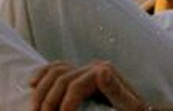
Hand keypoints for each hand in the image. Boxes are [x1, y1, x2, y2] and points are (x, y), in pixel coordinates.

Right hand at [30, 60, 145, 110]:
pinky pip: (55, 69)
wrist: (140, 110)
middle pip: (61, 79)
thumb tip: (102, 70)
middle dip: (48, 100)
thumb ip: (116, 90)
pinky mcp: (79, 74)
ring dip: (41, 90)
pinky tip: (31, 85)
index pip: (75, 86)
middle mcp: (92, 66)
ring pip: (54, 72)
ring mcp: (85, 68)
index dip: (64, 104)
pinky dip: (42, 74)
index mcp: (103, 72)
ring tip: (34, 109)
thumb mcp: (129, 107)